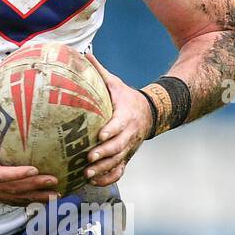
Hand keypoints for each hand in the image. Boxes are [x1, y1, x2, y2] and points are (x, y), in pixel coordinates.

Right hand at [0, 112, 58, 206]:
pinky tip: (43, 198)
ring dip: (34, 197)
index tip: (35, 169)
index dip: (17, 175)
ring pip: (13, 197)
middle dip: (33, 187)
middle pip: (11, 189)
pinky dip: (27, 199)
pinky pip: (11, 198)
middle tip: (54, 181)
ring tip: (55, 195)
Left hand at [84, 54, 152, 184]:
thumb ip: (100, 71)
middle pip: (119, 146)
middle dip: (105, 154)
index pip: (119, 124)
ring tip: (87, 174)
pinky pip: (119, 171)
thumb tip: (84, 53)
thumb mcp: (116, 83)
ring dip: (104, 169)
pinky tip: (93, 181)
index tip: (100, 135)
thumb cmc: (127, 98)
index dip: (111, 131)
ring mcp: (129, 147)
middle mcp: (129, 133)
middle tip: (90, 158)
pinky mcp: (127, 157)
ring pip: (118, 161)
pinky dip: (108, 178)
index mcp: (126, 115)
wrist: (151, 113)